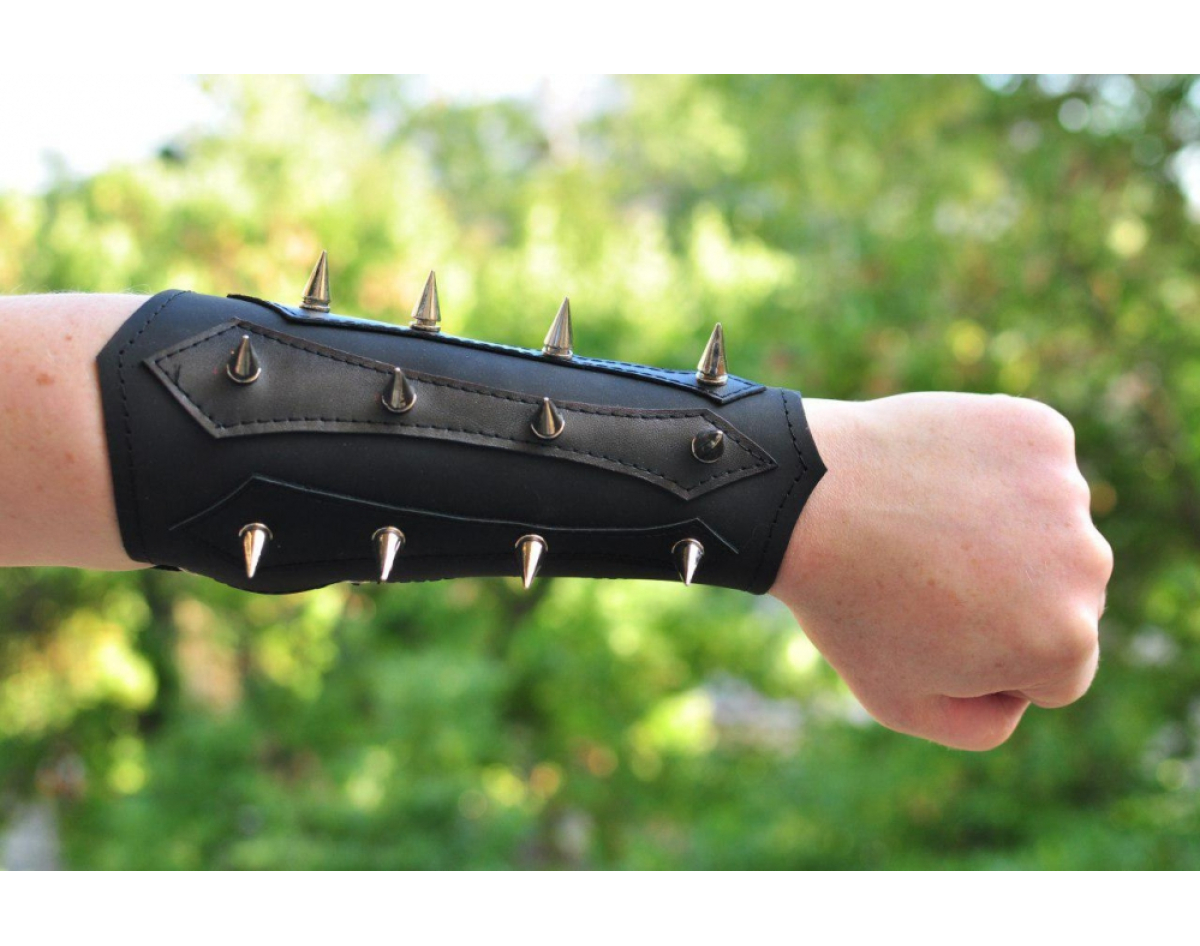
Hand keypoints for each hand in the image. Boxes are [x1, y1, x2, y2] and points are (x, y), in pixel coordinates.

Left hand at [771, 392, 1112, 749]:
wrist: (802, 497)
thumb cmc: (848, 605)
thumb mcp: (901, 702)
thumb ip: (981, 726)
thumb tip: (1021, 697)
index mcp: (1064, 644)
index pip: (1055, 672)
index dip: (989, 660)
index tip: (932, 628)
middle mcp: (1087, 566)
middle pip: (1063, 598)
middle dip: (1006, 595)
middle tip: (924, 574)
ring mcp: (1067, 491)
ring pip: (1049, 528)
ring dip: (1004, 528)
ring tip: (926, 523)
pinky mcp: (1040, 431)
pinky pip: (1034, 464)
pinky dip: (996, 470)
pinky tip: (938, 476)